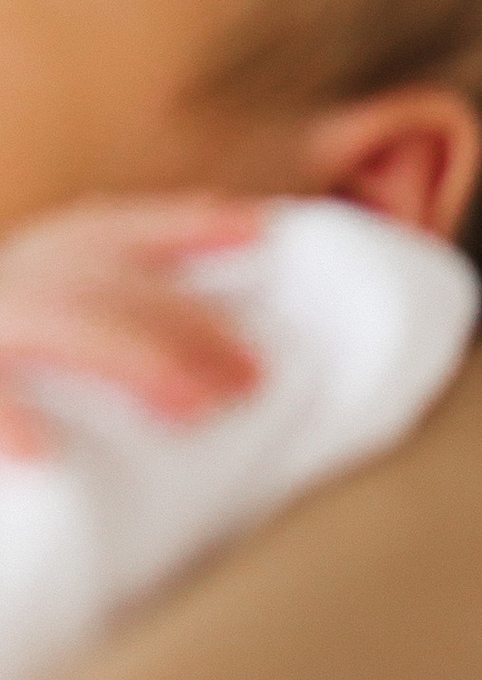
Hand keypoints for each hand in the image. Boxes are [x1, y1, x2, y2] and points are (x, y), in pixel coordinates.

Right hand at [0, 200, 264, 457]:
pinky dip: (9, 420)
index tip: (258, 229)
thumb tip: (208, 348)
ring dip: (135, 364)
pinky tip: (45, 455)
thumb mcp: (45, 306)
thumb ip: (103, 306)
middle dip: (191, 327)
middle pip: (114, 287)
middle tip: (253, 377)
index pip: (120, 227)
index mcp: (39, 257)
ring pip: (65, 328)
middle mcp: (12, 277)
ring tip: (196, 410)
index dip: (187, 224)